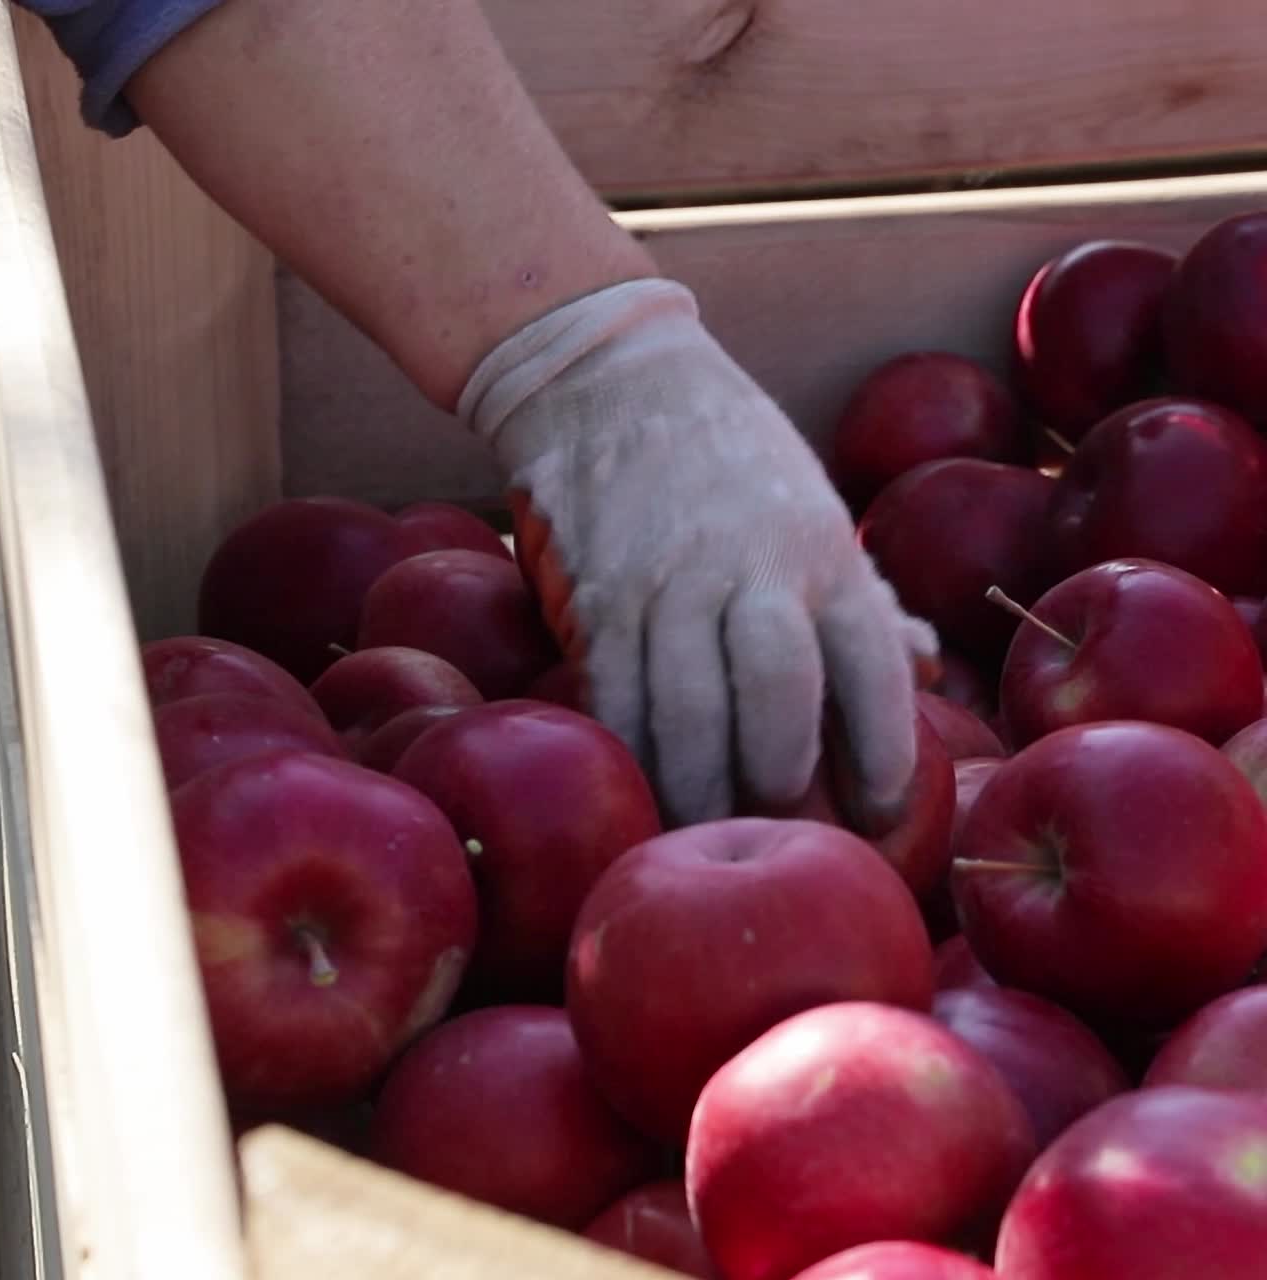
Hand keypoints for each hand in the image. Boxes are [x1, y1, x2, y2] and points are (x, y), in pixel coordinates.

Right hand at [458, 279, 937, 827]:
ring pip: (688, 712)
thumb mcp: (813, 505)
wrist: (609, 379)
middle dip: (781, 778)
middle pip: (778, 698)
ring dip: (698, 787)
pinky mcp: (599, 594)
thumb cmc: (729, 454)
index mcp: (821, 547)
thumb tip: (926, 665)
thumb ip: (865, 595)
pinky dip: (632, 752)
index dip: (883, 752)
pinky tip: (643, 783)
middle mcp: (751, 566)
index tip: (881, 812)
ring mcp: (667, 581)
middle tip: (781, 823)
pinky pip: (617, 696)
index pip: (870, 666)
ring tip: (706, 828)